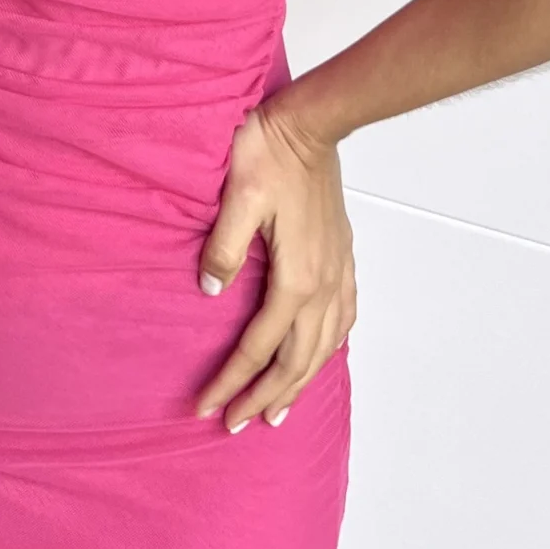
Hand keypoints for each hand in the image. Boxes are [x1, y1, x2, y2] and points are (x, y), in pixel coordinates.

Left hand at [192, 100, 355, 431]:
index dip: (231, 381)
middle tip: (235, 424)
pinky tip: (322, 354)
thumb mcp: (236, 197)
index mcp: (296, 278)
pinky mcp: (343, 257)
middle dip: (264, 396)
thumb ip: (223, 248)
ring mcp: (338, 272)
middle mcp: (323, 285)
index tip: (206, 406)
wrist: (310, 124)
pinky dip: (330, 348)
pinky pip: (343, 319)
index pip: (258, 347)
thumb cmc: (269, 153)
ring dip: (300, 382)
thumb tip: (210, 293)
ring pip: (323, 347)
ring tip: (278, 410)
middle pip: (295, 360)